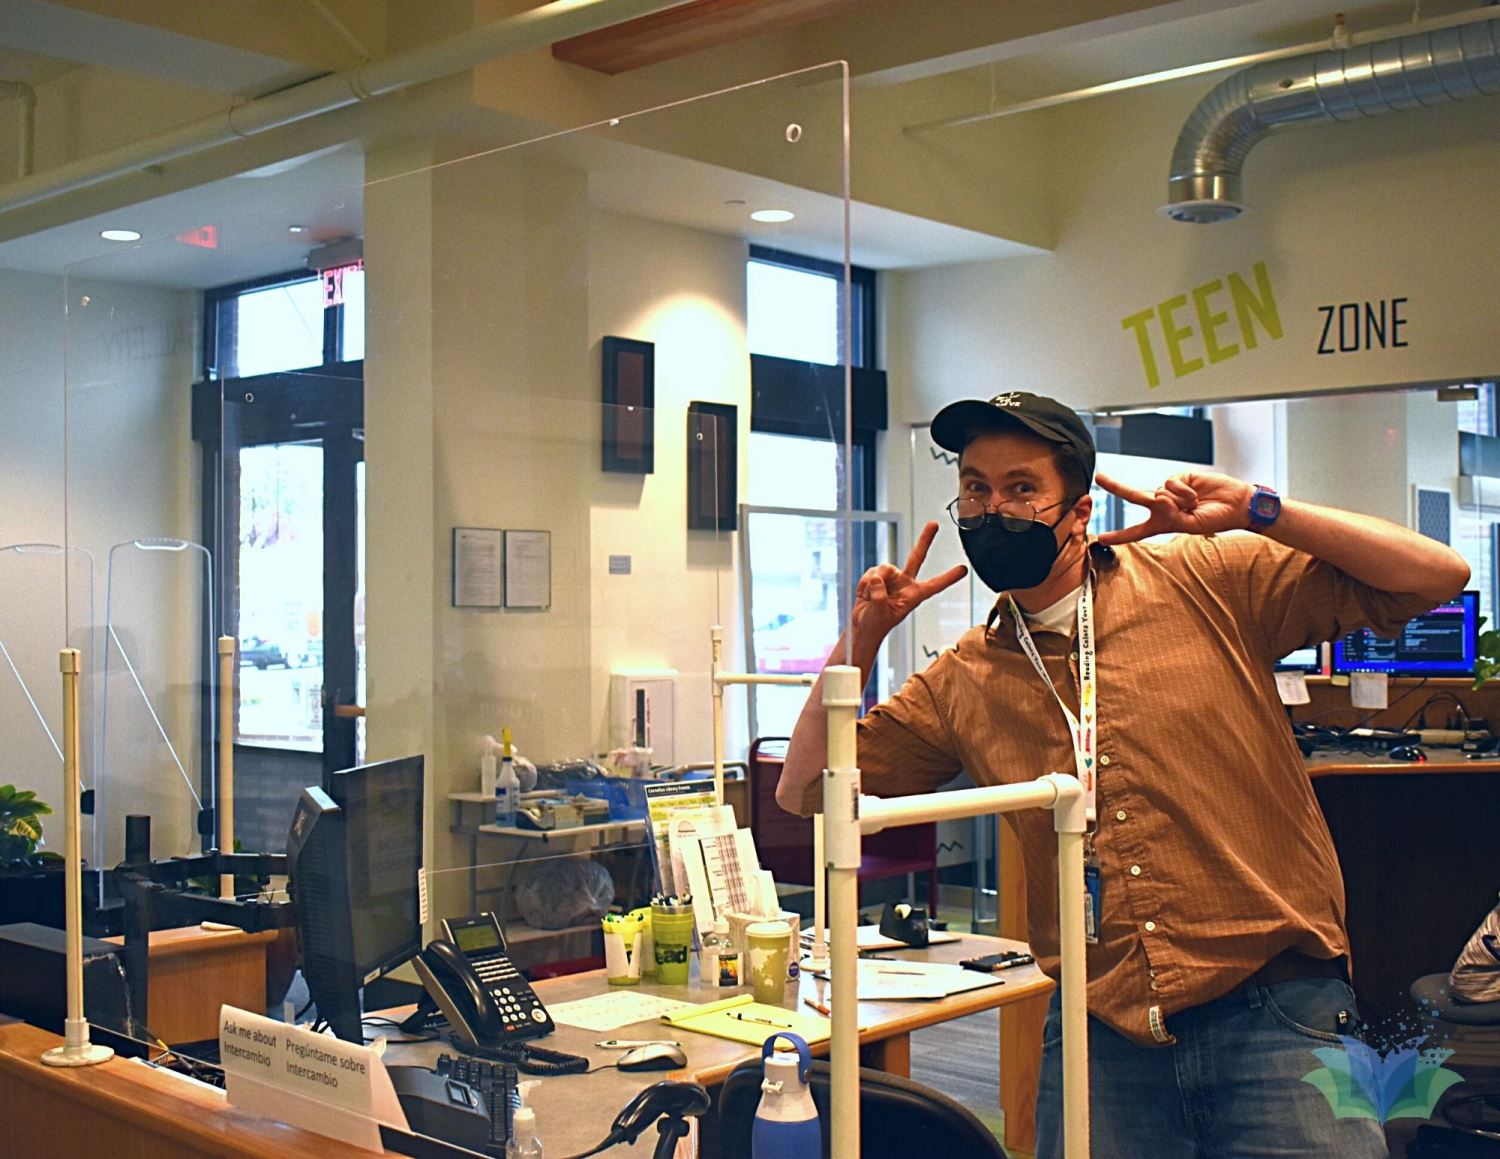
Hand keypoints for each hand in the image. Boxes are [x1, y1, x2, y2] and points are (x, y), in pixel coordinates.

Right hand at [852, 521, 967, 638]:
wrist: (862, 626)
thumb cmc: (875, 625)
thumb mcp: (879, 614)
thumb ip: (879, 597)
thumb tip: (877, 579)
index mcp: (914, 596)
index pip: (934, 585)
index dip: (948, 577)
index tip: (964, 569)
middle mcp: (905, 584)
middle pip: (917, 557)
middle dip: (925, 540)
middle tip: (934, 523)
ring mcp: (892, 579)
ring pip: (884, 568)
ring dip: (871, 582)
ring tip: (867, 597)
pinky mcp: (878, 576)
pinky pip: (871, 571)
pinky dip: (864, 583)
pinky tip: (863, 594)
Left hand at [1094, 471, 1254, 545]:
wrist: (1237, 504)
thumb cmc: (1215, 519)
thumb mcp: (1190, 525)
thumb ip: (1171, 515)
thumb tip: (1157, 499)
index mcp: (1163, 524)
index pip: (1137, 532)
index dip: (1119, 536)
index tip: (1101, 538)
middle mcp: (1164, 507)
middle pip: (1134, 496)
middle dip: (1116, 487)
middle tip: (1099, 477)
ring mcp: (1171, 491)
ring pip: (1157, 492)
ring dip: (1175, 501)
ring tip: (1193, 504)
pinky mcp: (1180, 477)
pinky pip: (1170, 483)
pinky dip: (1182, 491)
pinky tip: (1195, 494)